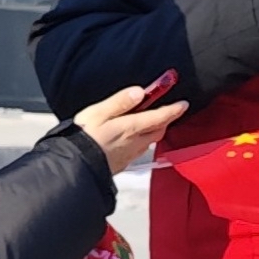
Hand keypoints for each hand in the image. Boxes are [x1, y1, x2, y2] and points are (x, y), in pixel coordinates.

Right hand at [72, 85, 190, 167]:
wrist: (75, 167)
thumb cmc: (84, 138)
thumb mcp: (99, 112)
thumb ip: (120, 102)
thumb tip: (139, 92)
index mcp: (132, 127)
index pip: (160, 117)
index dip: (173, 110)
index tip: (183, 104)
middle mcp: (135, 142)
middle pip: (158, 131)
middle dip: (165, 120)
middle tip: (166, 111)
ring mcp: (130, 155)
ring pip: (149, 142)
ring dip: (153, 132)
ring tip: (148, 123)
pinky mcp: (122, 163)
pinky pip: (139, 151)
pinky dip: (141, 142)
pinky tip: (132, 140)